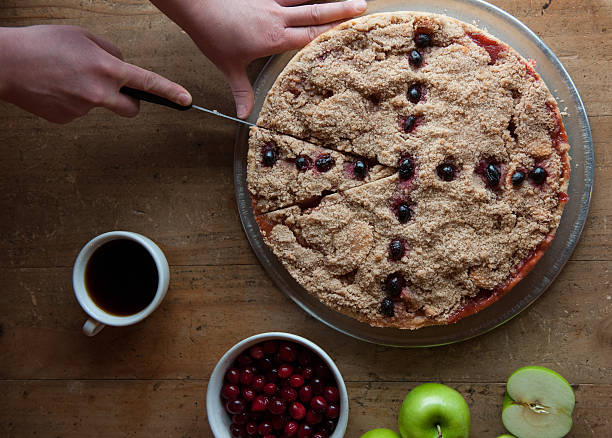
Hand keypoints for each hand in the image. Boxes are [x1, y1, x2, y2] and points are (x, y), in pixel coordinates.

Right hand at [0, 25, 190, 123]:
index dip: (170, 92)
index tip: (186, 100)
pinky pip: (78, 110)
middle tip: (117, 92)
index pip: (147, 83)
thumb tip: (121, 64)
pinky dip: (71, 100)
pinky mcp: (67, 119)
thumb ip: (109, 51)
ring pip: (98, 105)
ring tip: (66, 77)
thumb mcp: (82, 36)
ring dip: (91, 94)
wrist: (5, 63)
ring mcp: (83, 109)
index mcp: (107, 69)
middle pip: (130, 109)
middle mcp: (99, 93)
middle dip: (130, 103)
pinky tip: (55, 88)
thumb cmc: (41, 44)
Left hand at [152, 0, 366, 117]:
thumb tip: (244, 114)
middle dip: (341, 10)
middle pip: (316, 13)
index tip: (352, 31)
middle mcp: (277, 17)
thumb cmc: (213, 35)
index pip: (310, 37)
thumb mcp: (228, 67)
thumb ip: (241, 91)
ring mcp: (270, 1)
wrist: (197, 5)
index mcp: (274, 38)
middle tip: (362, 5)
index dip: (333, 34)